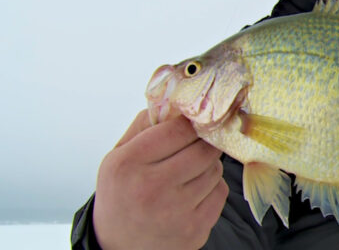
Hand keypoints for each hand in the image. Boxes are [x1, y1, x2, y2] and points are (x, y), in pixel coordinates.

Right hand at [93, 110, 228, 249]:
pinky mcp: (195, 229)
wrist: (119, 246)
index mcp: (128, 164)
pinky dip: (212, 188)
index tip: (194, 122)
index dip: (192, 122)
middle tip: (197, 143)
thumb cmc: (121, 194)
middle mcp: (151, 188)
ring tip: (189, 172)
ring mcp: (176, 212)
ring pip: (215, 169)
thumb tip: (177, 102)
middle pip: (203, 148)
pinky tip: (193, 192)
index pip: (179, 129)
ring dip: (207, 165)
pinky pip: (220, 192)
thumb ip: (144, 125)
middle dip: (204, 142)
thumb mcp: (118, 157)